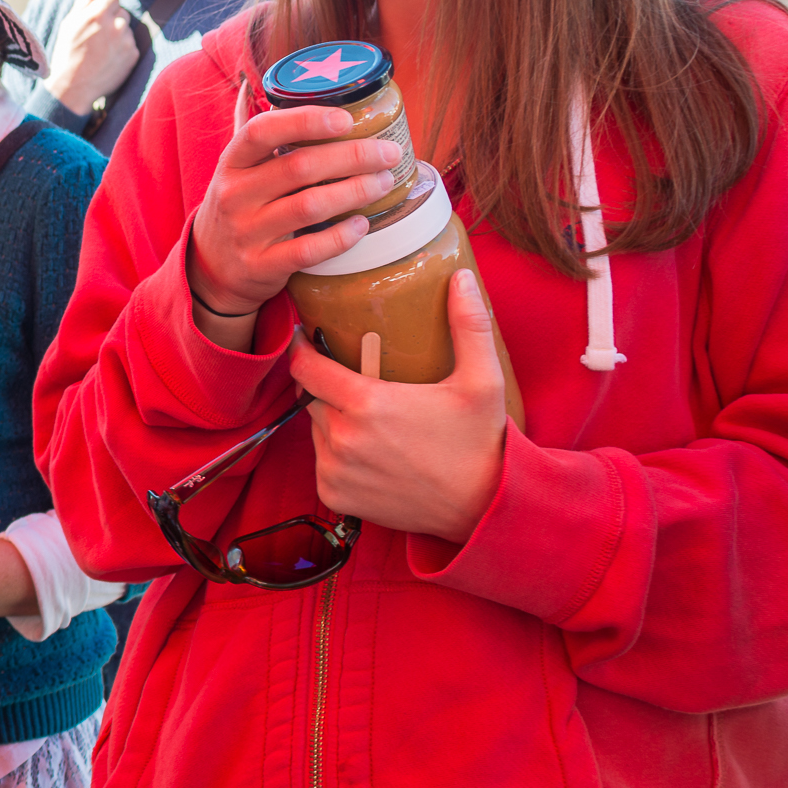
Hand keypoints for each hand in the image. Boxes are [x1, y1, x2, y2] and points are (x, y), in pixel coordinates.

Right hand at [43, 0, 141, 112]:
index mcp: (96, 14)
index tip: (95, 21)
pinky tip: (108, 59)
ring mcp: (125, 41)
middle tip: (97, 37)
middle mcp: (113, 25)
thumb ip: (82, 1)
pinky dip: (123, 50)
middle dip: (112, 20)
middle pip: (122, 12)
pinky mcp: (132, 55)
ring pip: (126, 29)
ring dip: (118, 35)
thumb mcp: (69, 24)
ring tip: (101, 50)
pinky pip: (131, 45)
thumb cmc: (67, 53)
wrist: (72, 88)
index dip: (103, 8)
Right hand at [188, 89, 406, 316]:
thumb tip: (249, 81)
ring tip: (385, 182)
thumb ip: (251, 131)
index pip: (262, 131)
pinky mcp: (260, 265)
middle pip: (299, 167)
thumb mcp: (236, 168)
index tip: (346, 119)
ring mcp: (246, 231)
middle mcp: (234, 194)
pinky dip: (341, 236)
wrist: (211, 268)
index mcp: (232, 162)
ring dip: (355, 192)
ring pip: (309, 207)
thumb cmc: (238, 206)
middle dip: (352, 156)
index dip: (306, 121)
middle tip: (388, 152)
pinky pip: (308, 250)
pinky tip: (362, 224)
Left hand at [284, 270, 507, 541]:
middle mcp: (342, 439)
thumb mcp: (482, 380)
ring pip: (315, 430)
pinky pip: (321, 463)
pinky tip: (370, 450)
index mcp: (367, 404)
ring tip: (370, 417)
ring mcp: (335, 471)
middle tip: (357, 380)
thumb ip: (469, 326)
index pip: (306, 368)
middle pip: (312, 397)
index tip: (308, 337)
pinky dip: (336, 454)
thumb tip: (462, 278)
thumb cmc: (481, 443)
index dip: (303, 349)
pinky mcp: (335, 496)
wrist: (484, 508)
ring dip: (332, 419)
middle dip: (328, 385)